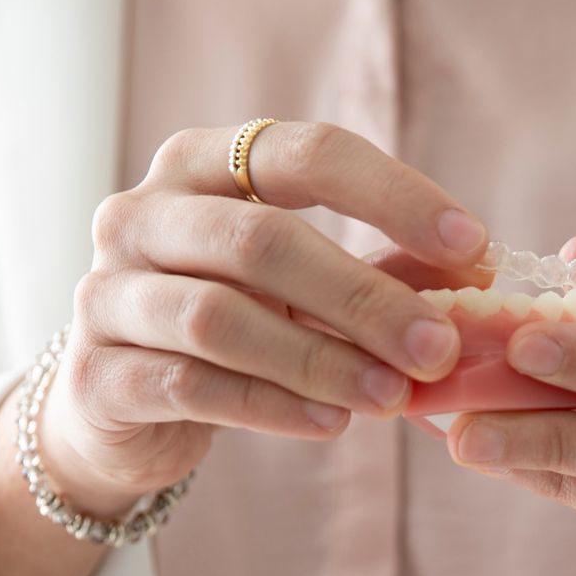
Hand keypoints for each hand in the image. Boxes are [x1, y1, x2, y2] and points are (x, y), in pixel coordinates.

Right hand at [41, 121, 489, 516]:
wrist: (118, 406)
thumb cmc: (232, 322)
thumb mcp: (301, 286)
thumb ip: (377, 272)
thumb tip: (479, 274)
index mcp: (200, 165)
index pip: (302, 152)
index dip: (392, 194)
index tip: (472, 244)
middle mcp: (141, 214)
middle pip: (260, 240)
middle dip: (363, 296)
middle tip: (438, 346)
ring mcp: (107, 292)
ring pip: (223, 319)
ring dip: (321, 360)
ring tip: (393, 396)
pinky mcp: (96, 372)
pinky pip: (192, 385)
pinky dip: (271, 405)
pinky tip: (333, 423)